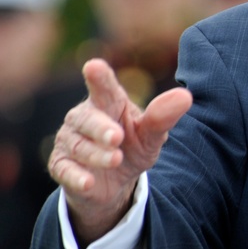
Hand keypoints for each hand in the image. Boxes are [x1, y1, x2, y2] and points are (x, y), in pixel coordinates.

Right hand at [48, 58, 191, 246]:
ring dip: (97, 154)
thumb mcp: (151, 135)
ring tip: (116, 159)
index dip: (99, 77)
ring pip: (79, 146)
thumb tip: (185, 96)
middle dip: (101, 128)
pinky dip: (76, 176)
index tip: (94, 66)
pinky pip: (65, 169)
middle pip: (88, 119)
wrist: (115, 182)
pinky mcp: (61, 165)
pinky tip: (88, 181)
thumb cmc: (133, 146)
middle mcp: (84, 118)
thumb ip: (163, 117)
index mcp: (108, 103)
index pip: (103, 88)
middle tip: (117, 137)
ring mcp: (69, 141)